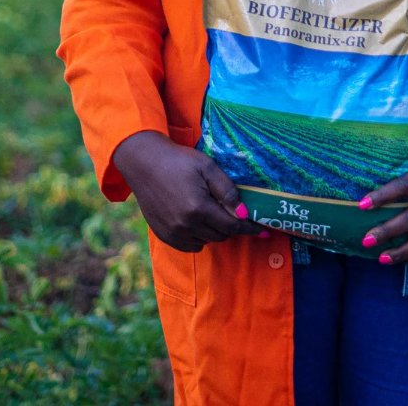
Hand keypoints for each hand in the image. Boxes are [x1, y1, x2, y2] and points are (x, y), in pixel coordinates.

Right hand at [112, 130, 262, 251]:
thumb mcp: (207, 167)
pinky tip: (199, 221)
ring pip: (207, 241)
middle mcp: (185, 226)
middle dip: (232, 226)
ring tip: (213, 212)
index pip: (232, 226)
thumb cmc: (179, 161)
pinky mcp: (164, 236)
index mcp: (198, 209)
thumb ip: (226, 190)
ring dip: (216, 231)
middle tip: (235, 212)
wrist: (145, 164)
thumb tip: (243, 212)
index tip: (263, 231)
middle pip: (221, 235)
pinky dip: (199, 237)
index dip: (249, 228)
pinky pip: (191, 246)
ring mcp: (173, 233)